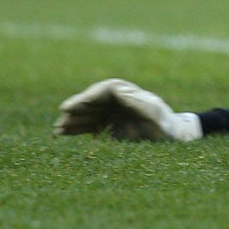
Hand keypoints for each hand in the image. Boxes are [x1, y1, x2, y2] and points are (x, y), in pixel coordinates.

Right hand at [55, 78, 202, 140]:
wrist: (171, 138)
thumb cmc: (165, 125)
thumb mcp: (153, 112)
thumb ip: (136, 101)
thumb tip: (116, 90)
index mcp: (127, 92)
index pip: (102, 90)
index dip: (86, 97)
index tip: (71, 105)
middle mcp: (117, 100)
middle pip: (92, 101)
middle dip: (76, 109)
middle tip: (61, 116)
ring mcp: (112, 112)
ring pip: (88, 114)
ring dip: (73, 121)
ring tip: (57, 130)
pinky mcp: (110, 125)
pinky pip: (90, 126)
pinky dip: (78, 130)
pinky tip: (64, 135)